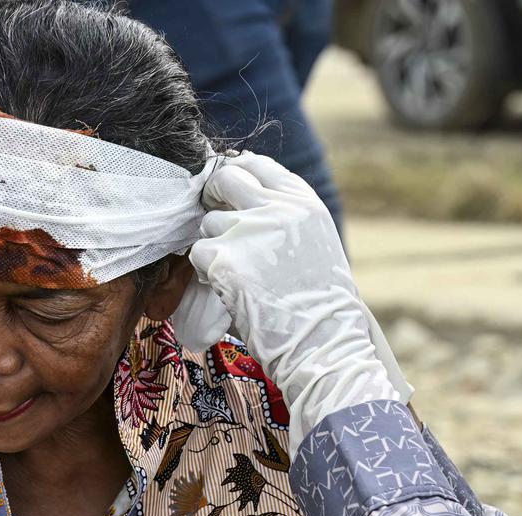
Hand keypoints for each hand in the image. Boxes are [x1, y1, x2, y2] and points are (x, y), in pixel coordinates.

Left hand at [190, 152, 410, 446]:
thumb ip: (284, 216)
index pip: (257, 165)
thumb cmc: (320, 304)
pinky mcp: (225, 259)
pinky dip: (206, 272)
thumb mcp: (315, 242)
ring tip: (237, 274)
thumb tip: (239, 200)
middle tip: (216, 222)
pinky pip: (198, 253)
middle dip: (213, 197)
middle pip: (225, 179)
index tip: (228, 193)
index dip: (237, 176)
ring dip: (213, 245)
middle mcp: (276, 208)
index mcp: (303, 202)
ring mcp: (248, 231)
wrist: (323, 343)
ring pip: (208, 222)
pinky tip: (227, 289)